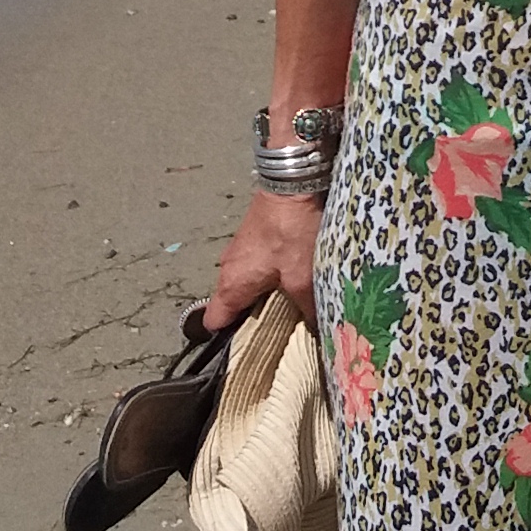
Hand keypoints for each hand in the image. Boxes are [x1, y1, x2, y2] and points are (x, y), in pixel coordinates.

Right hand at [209, 192, 319, 328]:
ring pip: (246, 286)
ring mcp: (239, 252)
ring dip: (265, 296)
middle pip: (233, 306)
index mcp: (231, 284)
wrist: (292, 181)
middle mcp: (228, 269)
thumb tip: (317, 332)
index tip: (252, 349)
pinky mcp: (253, 238)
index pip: (213, 323)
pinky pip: (256, 268)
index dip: (229, 339)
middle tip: (282, 331)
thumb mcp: (303, 276)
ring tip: (291, 306)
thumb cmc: (291, 230)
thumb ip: (306, 308)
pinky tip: (293, 279)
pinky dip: (270, 277)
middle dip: (254, 319)